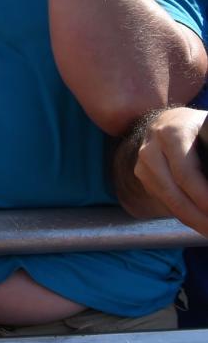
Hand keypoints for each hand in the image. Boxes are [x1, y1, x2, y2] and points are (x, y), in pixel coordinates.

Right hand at [133, 107, 207, 234]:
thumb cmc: (199, 127)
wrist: (169, 120)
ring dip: (192, 221)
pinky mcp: (141, 175)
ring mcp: (142, 163)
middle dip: (199, 217)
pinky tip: (201, 222)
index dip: (203, 198)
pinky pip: (164, 201)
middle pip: (173, 194)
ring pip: (167, 201)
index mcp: (172, 133)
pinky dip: (184, 214)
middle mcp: (150, 149)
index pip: (185, 174)